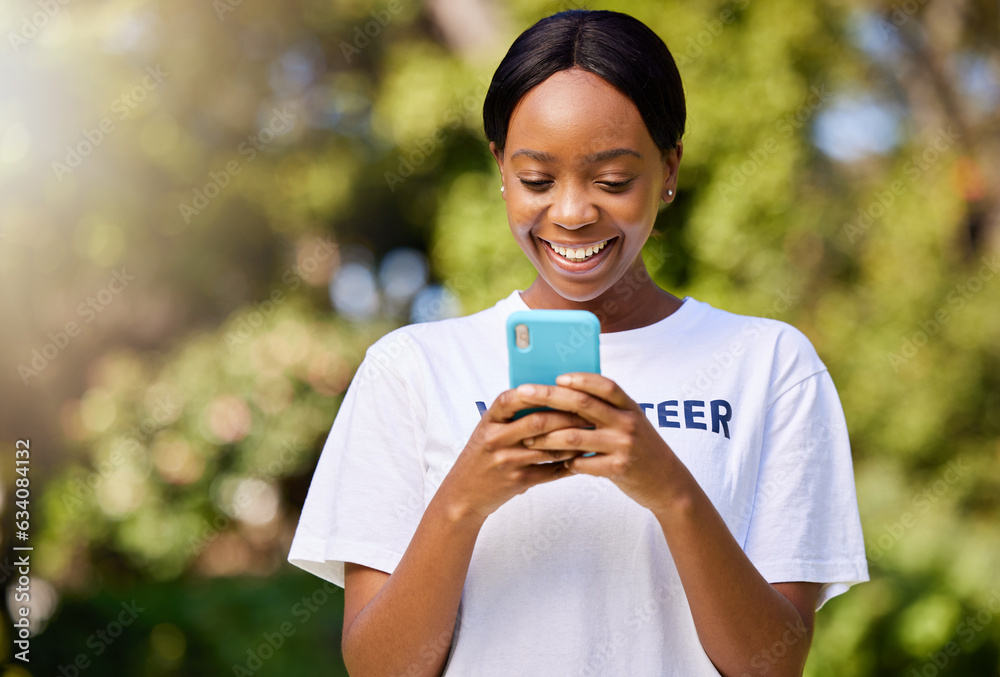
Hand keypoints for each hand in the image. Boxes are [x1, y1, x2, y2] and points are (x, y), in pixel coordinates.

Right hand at [438, 387, 593, 522]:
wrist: (463, 493)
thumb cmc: (481, 456)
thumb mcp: (488, 431)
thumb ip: (512, 416)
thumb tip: (551, 397)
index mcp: (488, 421)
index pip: (512, 399)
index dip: (537, 391)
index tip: (561, 385)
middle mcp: (496, 439)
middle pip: (538, 422)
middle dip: (568, 416)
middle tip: (590, 411)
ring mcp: (507, 461)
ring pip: (549, 448)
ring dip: (574, 441)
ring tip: (592, 433)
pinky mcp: (518, 481)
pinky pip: (550, 471)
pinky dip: (570, 463)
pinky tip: (583, 457)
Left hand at [515, 373, 681, 513]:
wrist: (668, 483)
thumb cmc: (641, 449)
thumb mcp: (631, 423)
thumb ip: (607, 411)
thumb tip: (566, 395)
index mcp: (630, 407)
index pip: (605, 385)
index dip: (581, 379)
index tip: (557, 377)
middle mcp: (628, 422)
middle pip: (583, 404)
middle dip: (549, 397)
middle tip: (524, 394)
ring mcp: (624, 446)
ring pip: (576, 436)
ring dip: (548, 437)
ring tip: (529, 440)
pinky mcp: (619, 469)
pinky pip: (582, 464)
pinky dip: (566, 463)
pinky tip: (555, 464)